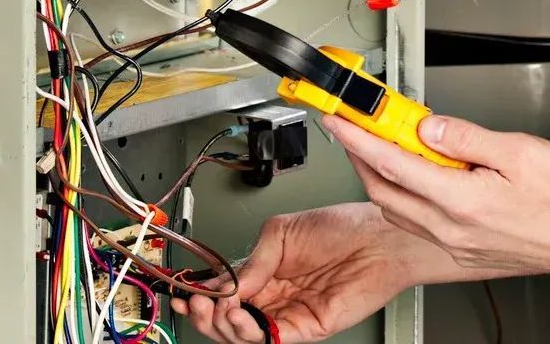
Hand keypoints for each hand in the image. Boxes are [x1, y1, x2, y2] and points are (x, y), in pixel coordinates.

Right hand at [171, 203, 421, 342]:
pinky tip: (241, 316)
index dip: (203, 293)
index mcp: (264, 269)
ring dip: (225, 324)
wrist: (375, 239)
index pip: (225, 289)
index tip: (184, 291)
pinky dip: (252, 333)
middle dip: (207, 314)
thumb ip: (254, 260)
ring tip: (220, 308)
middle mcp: (274, 293)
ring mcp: (289, 312)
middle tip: (197, 303)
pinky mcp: (307, 328)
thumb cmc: (338, 226)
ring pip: (246, 333)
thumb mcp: (282, 232)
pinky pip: (273, 338)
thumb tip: (227, 282)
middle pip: (230, 316)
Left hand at [324, 113, 549, 275]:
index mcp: (460, 200)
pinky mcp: (462, 252)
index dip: (356, 135)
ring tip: (376, 143)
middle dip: (357, 154)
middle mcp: (451, 228)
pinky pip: (414, 222)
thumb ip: (465, 136)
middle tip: (350, 126)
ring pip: (394, 208)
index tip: (337, 117)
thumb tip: (426, 125)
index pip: (389, 161)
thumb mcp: (518, 151)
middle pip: (381, 188)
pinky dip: (399, 195)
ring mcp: (455, 244)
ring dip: (376, 175)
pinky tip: (407, 175)